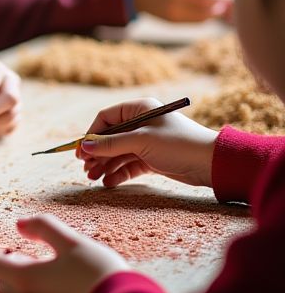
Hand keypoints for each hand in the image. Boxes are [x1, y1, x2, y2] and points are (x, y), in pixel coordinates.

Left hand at [0, 215, 128, 292]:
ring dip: (21, 279)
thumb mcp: (69, 240)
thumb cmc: (95, 270)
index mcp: (26, 279)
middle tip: (32, 256)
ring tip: (45, 267)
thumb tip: (20, 224)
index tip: (18, 246)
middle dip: (9, 267)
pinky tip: (57, 279)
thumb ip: (42, 226)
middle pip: (1, 283)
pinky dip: (34, 290)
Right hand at [75, 97, 217, 188]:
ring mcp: (146, 142)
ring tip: (93, 179)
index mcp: (138, 110)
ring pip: (118, 153)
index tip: (80, 151)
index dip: (91, 134)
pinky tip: (109, 183)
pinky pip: (130, 165)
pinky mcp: (153, 159)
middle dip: (97, 153)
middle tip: (85, 169)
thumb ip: (110, 144)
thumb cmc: (176, 144)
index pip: (106, 119)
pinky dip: (119, 173)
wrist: (211, 164)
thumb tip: (84, 147)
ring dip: (105, 165)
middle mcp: (140, 124)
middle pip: (110, 138)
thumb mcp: (140, 141)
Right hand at [134, 0, 232, 21]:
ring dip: (215, 11)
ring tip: (219, 2)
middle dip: (222, 4)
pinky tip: (208, 8)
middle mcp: (174, 1)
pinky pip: (197, 21)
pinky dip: (206, 16)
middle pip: (208, 8)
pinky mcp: (174, 22)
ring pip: (204, 17)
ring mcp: (173, 14)